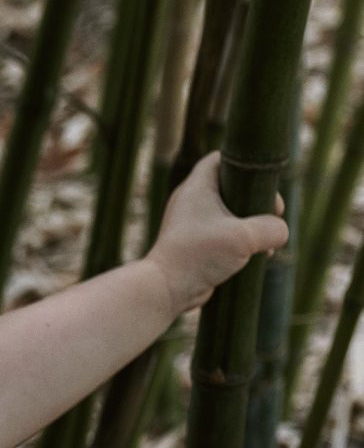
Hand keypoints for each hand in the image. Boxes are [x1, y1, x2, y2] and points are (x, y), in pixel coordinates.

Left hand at [146, 150, 288, 316]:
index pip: (220, 158)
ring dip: (253, 225)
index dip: (245, 163)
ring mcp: (193, 224)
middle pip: (232, 187)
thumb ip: (272, 228)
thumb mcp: (245, 237)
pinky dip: (242, 242)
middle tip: (273, 214)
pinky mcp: (196, 244)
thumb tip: (281, 231)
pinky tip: (258, 257)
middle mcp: (192, 202)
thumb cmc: (199, 255)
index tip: (265, 182)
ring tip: (267, 241)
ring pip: (232, 214)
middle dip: (257, 199)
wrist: (166, 289)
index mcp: (197, 187)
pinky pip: (225, 234)